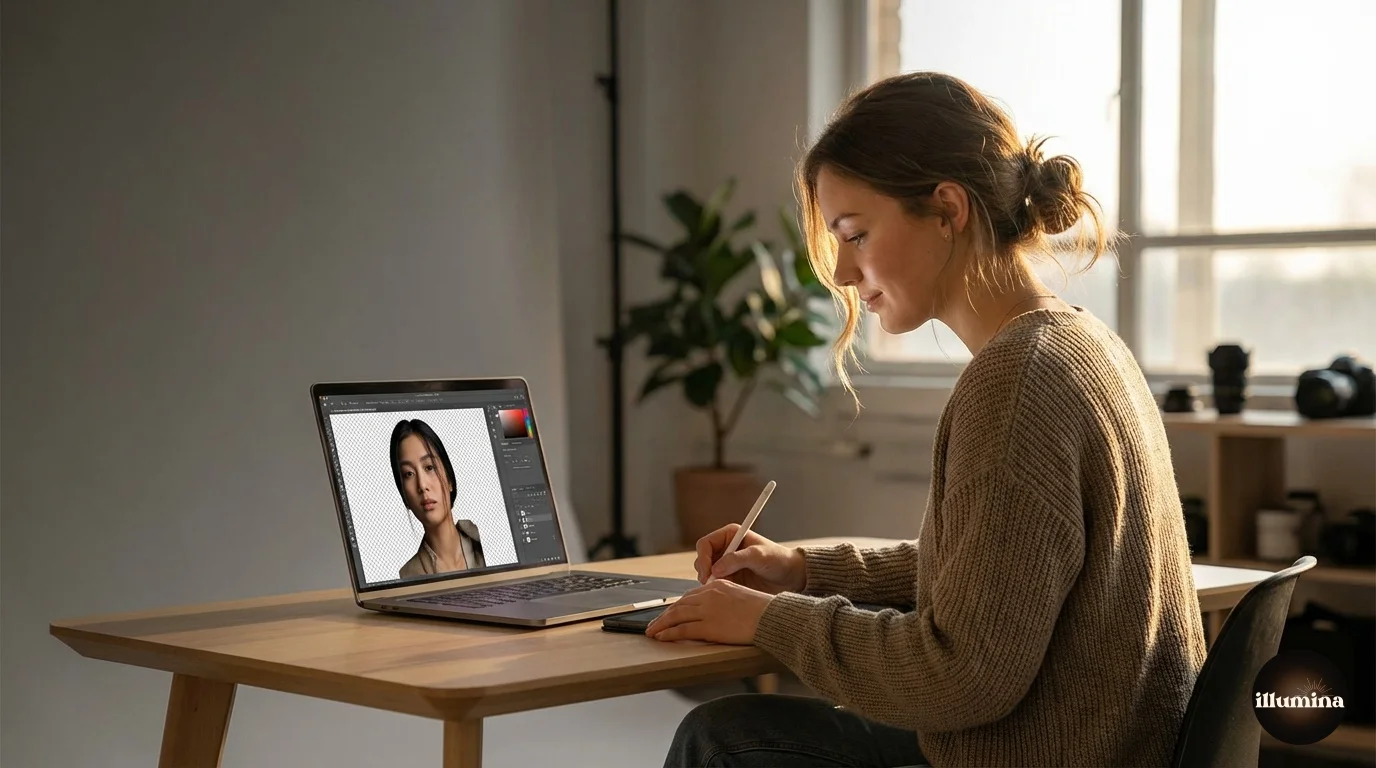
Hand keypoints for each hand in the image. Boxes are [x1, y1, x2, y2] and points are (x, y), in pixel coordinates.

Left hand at [645, 579, 772, 644]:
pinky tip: (662, 637)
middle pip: (679, 604)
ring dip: (661, 624)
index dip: (677, 606)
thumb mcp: (742, 598)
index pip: (691, 595)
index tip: (670, 613)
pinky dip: (669, 633)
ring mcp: (707, 610)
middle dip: (664, 615)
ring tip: (652, 632)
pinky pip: (682, 630)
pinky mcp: (708, 626)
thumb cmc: (764, 611)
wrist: (772, 617)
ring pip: (676, 616)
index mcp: (718, 586)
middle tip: (654, 623)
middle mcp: (709, 595)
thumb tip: (717, 613)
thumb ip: (725, 602)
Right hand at [694, 524, 806, 594]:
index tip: (709, 573)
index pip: (705, 544)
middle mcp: (726, 548)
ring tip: (724, 587)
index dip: (704, 558)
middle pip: (702, 559)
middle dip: (705, 572)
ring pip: (706, 573)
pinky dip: (717, 589)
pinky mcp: (730, 578)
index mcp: (730, 535)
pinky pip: (715, 584)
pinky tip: (728, 592)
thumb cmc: (778, 560)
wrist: (791, 576)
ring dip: (711, 581)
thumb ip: (737, 559)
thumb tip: (715, 569)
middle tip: (712, 584)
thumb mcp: (759, 556)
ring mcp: (726, 564)